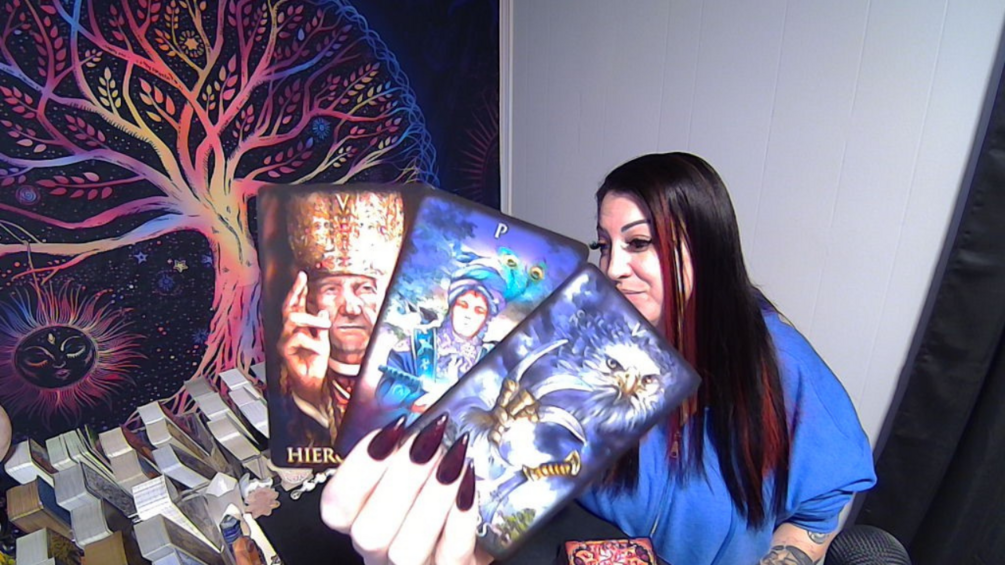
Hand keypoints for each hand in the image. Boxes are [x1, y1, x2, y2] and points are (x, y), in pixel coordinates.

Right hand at [278, 272, 330, 399]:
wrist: (314, 384)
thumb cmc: (316, 363)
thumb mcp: (323, 340)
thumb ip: (320, 326)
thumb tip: (321, 310)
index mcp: (297, 327)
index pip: (294, 304)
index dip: (297, 289)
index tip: (302, 275)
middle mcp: (288, 332)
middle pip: (288, 307)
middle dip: (297, 293)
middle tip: (307, 284)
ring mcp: (284, 341)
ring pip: (293, 319)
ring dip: (312, 319)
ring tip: (325, 326)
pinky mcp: (285, 352)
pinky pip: (297, 338)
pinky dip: (312, 342)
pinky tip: (319, 349)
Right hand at [320, 415, 492, 564]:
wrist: (470, 539)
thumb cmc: (431, 494)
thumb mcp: (407, 467)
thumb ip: (396, 439)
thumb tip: (395, 394)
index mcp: (358, 519)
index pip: (336, 506)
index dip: (360, 467)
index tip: (393, 429)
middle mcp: (377, 550)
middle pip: (370, 530)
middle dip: (401, 478)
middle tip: (430, 438)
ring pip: (407, 548)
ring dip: (432, 497)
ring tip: (454, 458)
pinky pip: (451, 553)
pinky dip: (461, 517)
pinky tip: (470, 483)